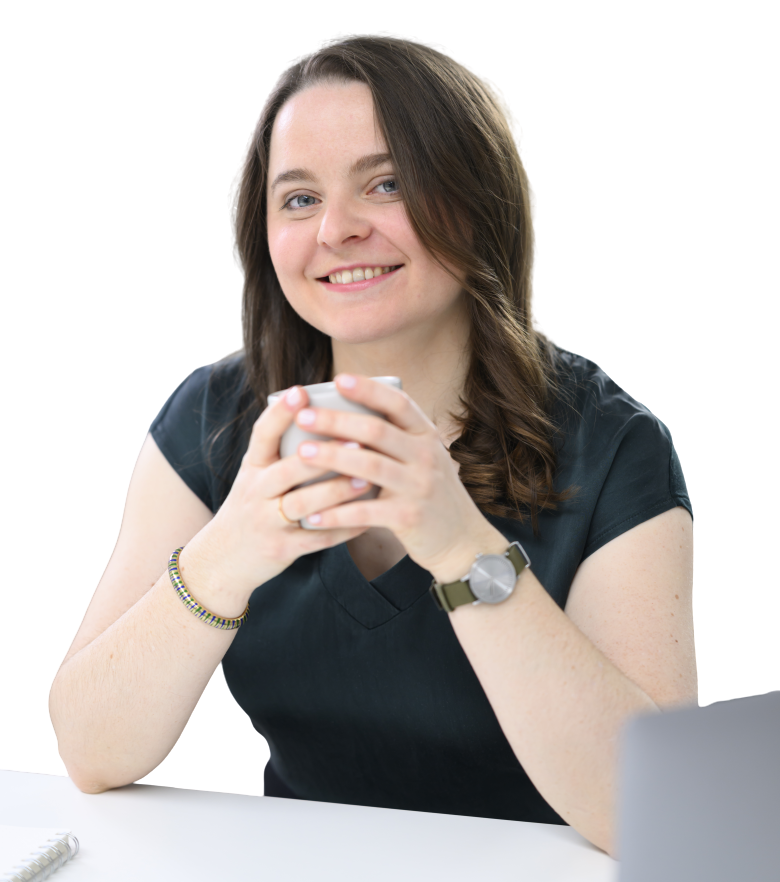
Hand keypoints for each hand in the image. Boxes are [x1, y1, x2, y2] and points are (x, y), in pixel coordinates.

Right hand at [196, 384, 372, 601]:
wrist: (221, 560)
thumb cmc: (251, 507)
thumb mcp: (255, 476)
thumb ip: (280, 451)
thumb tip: (322, 412)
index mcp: (252, 468)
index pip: (262, 435)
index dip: (280, 413)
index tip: (301, 392)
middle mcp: (255, 493)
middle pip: (288, 471)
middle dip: (322, 456)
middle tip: (358, 443)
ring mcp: (266, 522)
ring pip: (303, 505)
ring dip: (336, 492)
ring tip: (365, 480)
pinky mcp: (281, 549)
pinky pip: (316, 539)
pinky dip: (343, 529)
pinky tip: (368, 519)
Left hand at [293, 374, 493, 579]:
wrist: (462, 540)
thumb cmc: (429, 493)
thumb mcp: (423, 458)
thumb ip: (396, 439)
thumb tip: (344, 414)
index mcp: (427, 436)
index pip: (398, 403)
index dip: (368, 389)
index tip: (338, 379)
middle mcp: (426, 456)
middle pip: (377, 430)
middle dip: (337, 420)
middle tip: (303, 416)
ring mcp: (419, 487)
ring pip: (369, 466)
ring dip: (332, 458)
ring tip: (301, 453)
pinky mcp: (409, 518)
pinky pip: (366, 511)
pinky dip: (337, 513)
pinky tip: (312, 515)